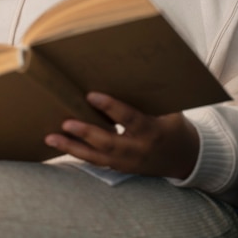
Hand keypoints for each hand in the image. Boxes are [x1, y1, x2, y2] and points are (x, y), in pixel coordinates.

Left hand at [45, 92, 199, 179]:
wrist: (186, 158)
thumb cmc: (172, 124)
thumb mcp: (168, 109)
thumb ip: (147, 96)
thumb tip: (125, 69)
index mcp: (152, 130)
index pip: (130, 119)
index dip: (111, 107)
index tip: (91, 95)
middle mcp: (139, 150)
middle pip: (109, 143)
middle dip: (86, 133)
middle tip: (65, 122)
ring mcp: (129, 163)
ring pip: (98, 158)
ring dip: (73, 148)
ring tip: (51, 137)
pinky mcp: (121, 169)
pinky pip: (97, 162)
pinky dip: (78, 153)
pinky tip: (60, 145)